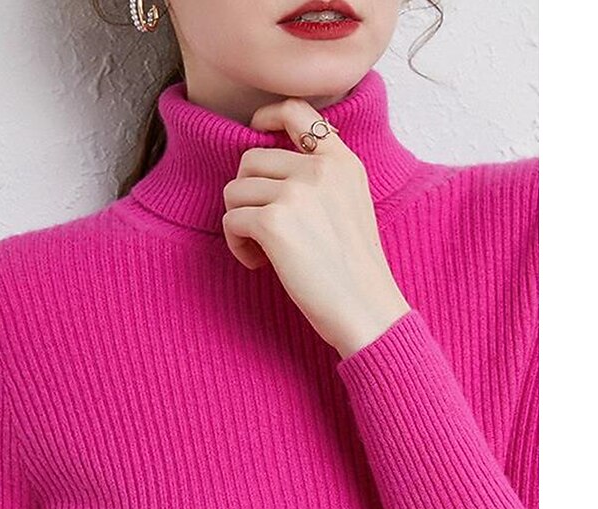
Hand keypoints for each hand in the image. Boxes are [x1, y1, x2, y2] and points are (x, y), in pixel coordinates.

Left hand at [221, 95, 410, 358]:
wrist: (366, 308)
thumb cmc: (355, 270)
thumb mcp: (351, 206)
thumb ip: (321, 179)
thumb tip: (267, 171)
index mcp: (342, 162)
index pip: (297, 110)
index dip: (267, 116)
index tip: (256, 130)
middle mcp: (319, 169)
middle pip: (250, 159)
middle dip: (247, 194)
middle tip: (264, 229)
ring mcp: (295, 193)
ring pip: (235, 191)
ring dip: (240, 222)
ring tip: (263, 250)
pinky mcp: (273, 222)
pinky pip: (231, 220)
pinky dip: (237, 245)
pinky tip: (259, 264)